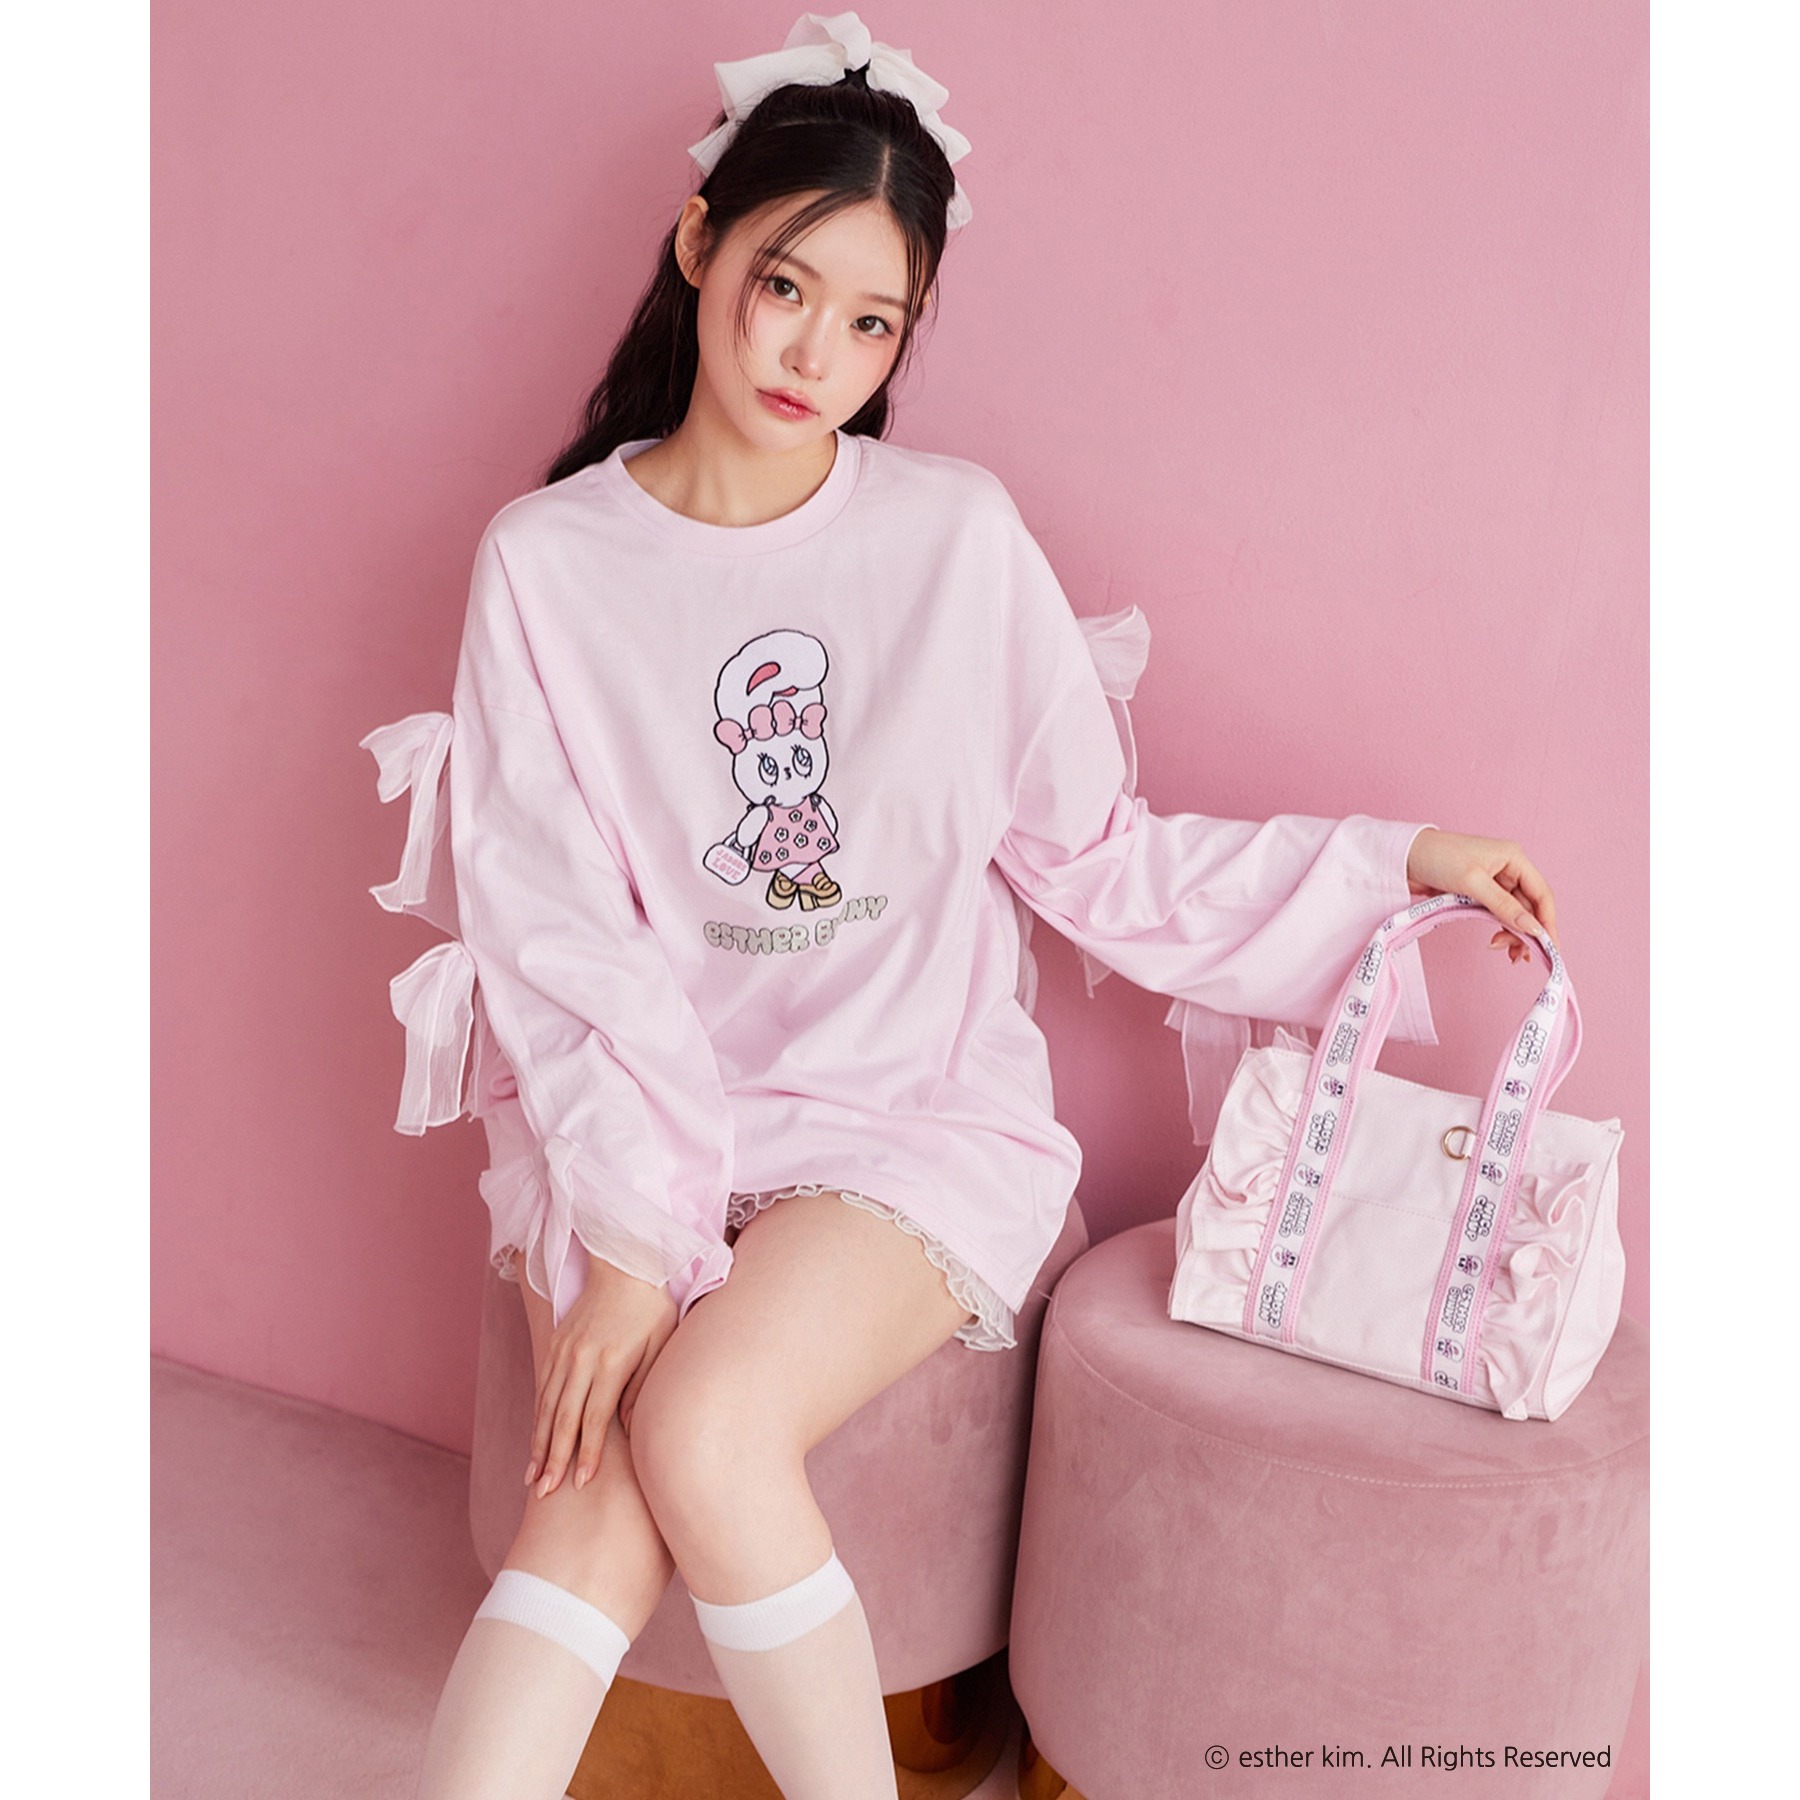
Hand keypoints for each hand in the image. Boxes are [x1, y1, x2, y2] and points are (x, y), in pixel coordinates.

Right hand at [524, 1255, 677, 1498]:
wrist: (625, 1263)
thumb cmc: (652, 1307)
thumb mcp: (658, 1345)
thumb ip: (642, 1386)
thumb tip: (627, 1425)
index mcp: (610, 1362)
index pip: (593, 1418)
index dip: (586, 1453)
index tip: (579, 1484)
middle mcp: (580, 1359)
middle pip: (563, 1418)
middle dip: (553, 1459)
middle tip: (545, 1493)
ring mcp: (564, 1351)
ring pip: (546, 1406)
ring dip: (538, 1444)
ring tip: (533, 1477)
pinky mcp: (556, 1344)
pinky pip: (542, 1387)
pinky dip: (537, 1417)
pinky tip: (535, 1440)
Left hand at [1404, 829, 1559, 964]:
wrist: (1402, 857)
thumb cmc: (1438, 859)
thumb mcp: (1473, 883)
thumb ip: (1504, 907)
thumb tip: (1534, 929)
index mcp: (1514, 859)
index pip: (1542, 894)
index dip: (1548, 922)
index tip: (1550, 948)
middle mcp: (1508, 869)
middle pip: (1528, 907)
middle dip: (1527, 933)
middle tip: (1520, 956)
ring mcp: (1493, 882)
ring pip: (1513, 914)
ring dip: (1513, 934)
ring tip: (1508, 955)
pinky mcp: (1477, 894)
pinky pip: (1496, 915)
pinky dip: (1499, 929)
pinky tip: (1497, 943)